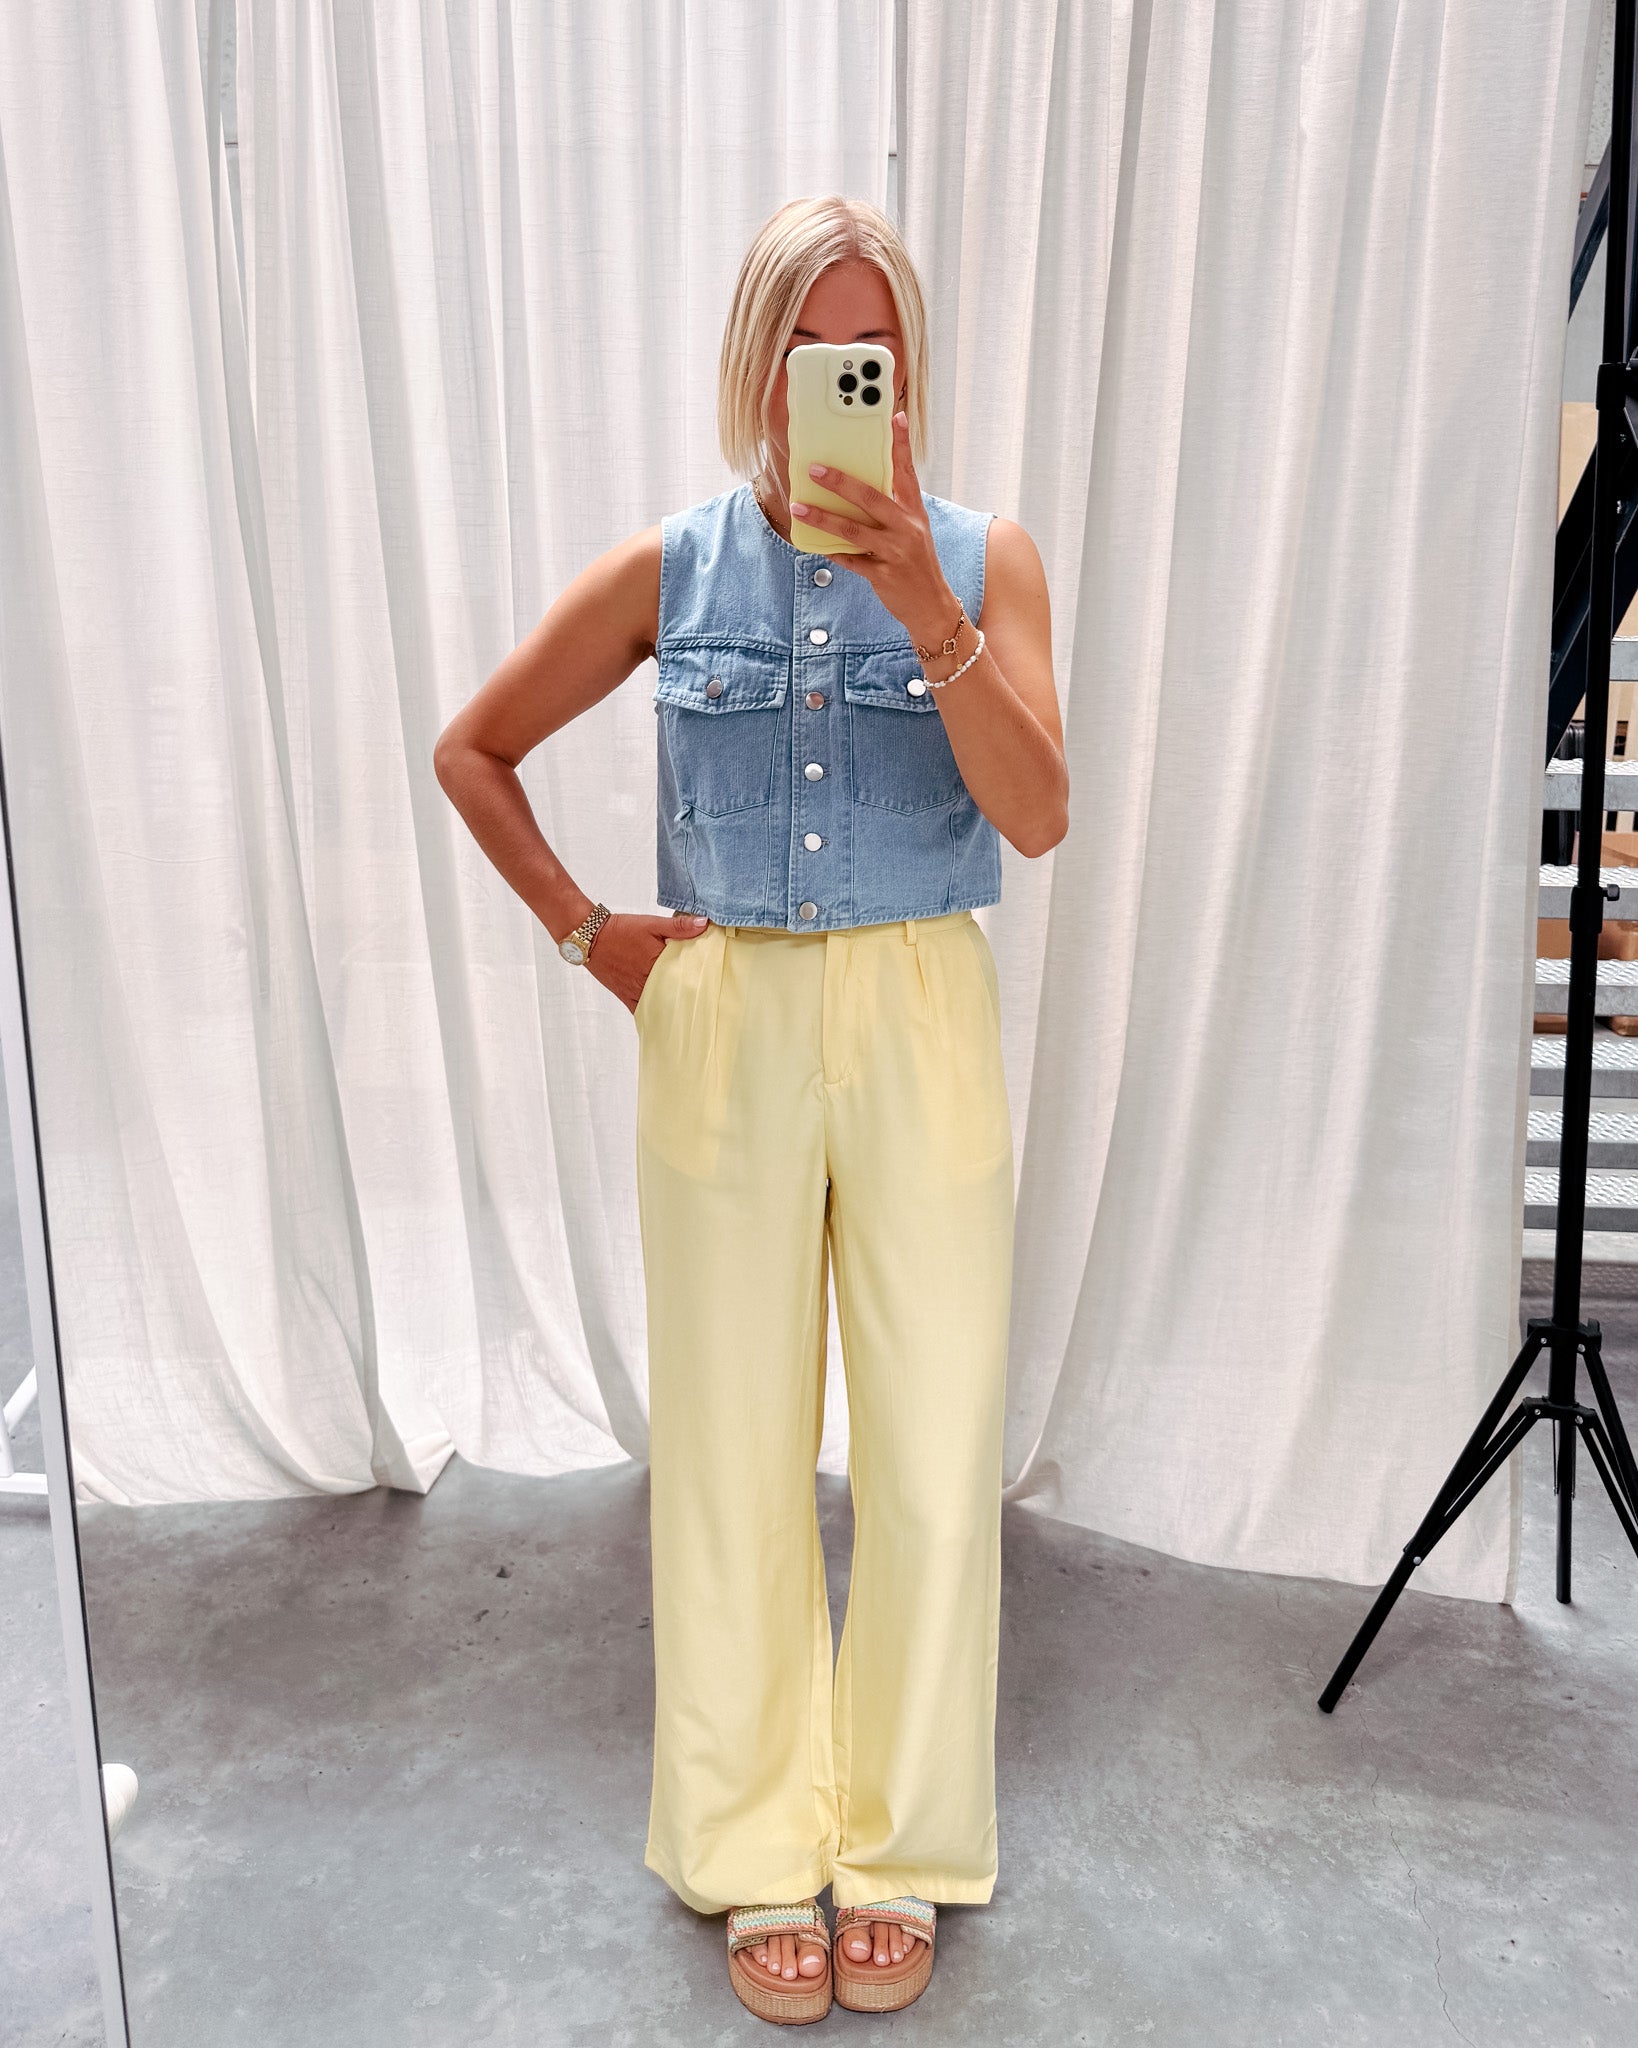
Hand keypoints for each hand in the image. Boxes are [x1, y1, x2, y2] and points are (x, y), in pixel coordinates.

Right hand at [589, 910, 709, 1013]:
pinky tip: (664, 1022)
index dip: (699, 981)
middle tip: (706, 1005)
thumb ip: (678, 926)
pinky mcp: (625, 995)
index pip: (684, 976)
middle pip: (673, 993)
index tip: (713, 988)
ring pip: (659, 1005)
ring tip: (690, 1016)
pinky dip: (653, 1015)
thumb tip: (704, 922)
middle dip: (688, 997)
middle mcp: (647, 980)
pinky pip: (641, 1011)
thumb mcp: (651, 923)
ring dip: (672, 1009)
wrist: (590, 936)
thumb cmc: (621, 929)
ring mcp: (635, 990)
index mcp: (657, 962)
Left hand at [787, 412, 961, 649]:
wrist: (932, 605)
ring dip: (824, 518)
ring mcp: (895, 552)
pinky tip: (814, 544)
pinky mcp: (884, 575)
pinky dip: (832, 551)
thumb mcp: (913, 530)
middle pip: (871, 497)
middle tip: (814, 468)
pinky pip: (852, 560)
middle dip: (841, 482)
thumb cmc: (917, 563)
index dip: (901, 444)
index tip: (894, 417)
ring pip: (854, 530)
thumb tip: (857, 486)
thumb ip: (892, 507)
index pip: (907, 471)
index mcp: (914, 511)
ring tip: (799, 507)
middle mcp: (907, 527)